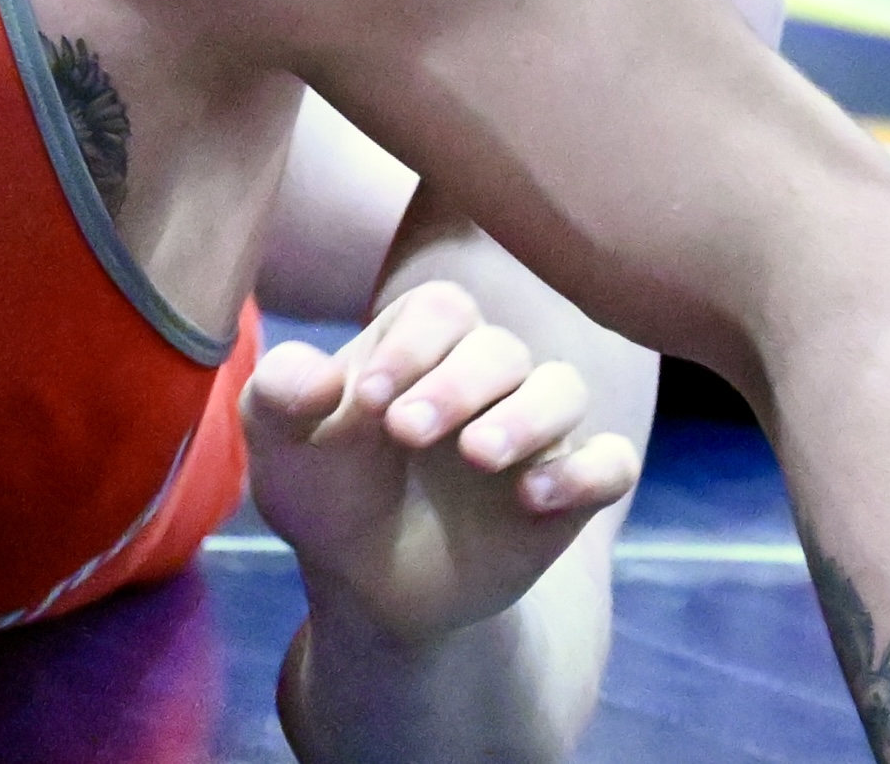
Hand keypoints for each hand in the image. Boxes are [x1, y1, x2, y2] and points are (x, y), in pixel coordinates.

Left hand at [243, 281, 639, 643]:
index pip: (443, 308)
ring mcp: (533, 429)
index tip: (368, 401)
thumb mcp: (277, 440)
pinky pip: (613, 462)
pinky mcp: (570, 491)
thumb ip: (278, 390)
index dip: (412, 345)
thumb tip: (320, 376)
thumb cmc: (323, 488)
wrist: (363, 582)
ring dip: (525, 416)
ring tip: (476, 456)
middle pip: (501, 348)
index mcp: (420, 342)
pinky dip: (586, 472)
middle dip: (457, 385)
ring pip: (565, 389)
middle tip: (404, 433)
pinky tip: (532, 500)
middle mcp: (486, 373)